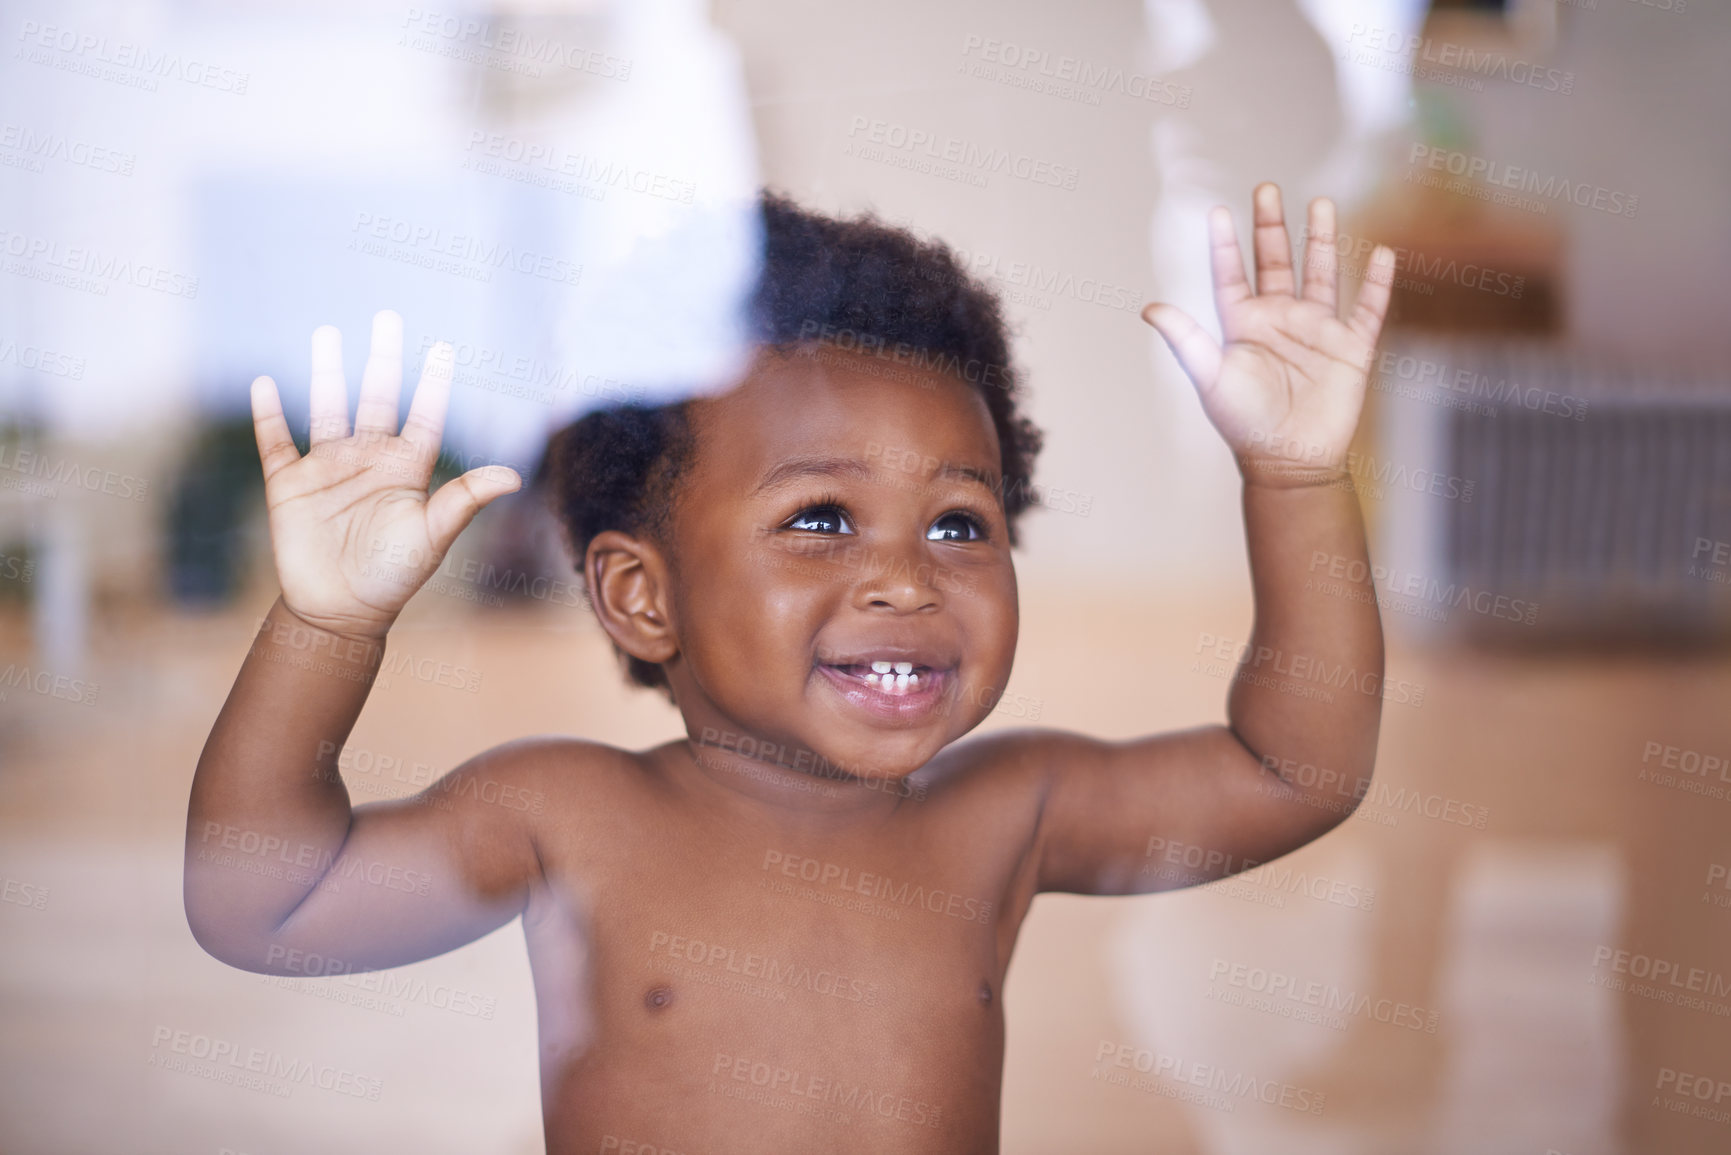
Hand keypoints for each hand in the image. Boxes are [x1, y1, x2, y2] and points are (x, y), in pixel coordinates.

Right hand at [250, 310, 521, 639]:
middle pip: (377, 397)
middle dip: (383, 358)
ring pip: (326, 408)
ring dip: (325, 372)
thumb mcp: (432, 534)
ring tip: (326, 333)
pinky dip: (268, 413)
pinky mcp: (289, 484)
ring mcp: (328, 469)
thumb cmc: (393, 576)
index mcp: (406, 470)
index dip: (434, 383)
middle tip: (387, 317)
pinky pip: (276, 440)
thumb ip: (464, 498)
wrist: (339, 611)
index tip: (444, 348)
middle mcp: (369, 461)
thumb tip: (513, 475)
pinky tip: (265, 383)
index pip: (424, 416)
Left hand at [1142, 183, 1394, 486]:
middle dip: (1271, 226)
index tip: (1218, 211)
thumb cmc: (1244, 424)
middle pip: (1275, 262)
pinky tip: (1381, 252)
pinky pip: (1368, 309)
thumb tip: (1149, 307)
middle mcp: (1279, 320)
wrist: (1290, 463)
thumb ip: (1186, 340)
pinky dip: (1377, 283)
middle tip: (1267, 188)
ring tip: (1321, 203)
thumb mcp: (1210, 378)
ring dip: (1322, 240)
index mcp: (1242, 325)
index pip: (1230, 275)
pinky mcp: (1350, 348)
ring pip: (1322, 273)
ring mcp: (1316, 330)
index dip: (1224, 245)